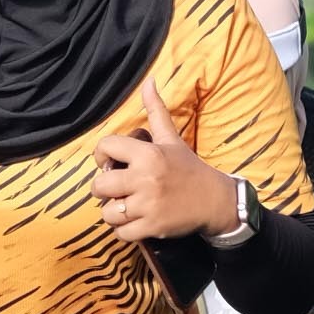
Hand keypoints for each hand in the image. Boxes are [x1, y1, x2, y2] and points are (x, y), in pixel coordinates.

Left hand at [91, 77, 240, 243]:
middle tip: (117, 188)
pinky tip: (135, 221)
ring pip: (107, 213)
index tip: (111, 162)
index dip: (102, 155)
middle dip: (104, 188)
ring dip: (113, 211)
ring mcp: (148, 205)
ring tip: (126, 206)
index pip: (104, 147)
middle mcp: (145, 178)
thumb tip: (149, 80)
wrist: (215, 201)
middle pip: (99, 185)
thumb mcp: (172, 139)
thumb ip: (156, 111)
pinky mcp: (152, 227)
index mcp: (148, 154)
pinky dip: (124, 230)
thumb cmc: (188, 168)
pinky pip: (120, 233)